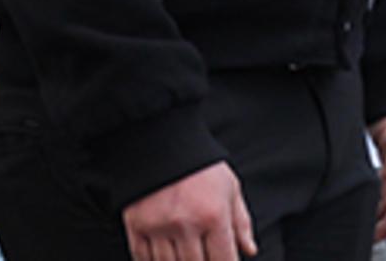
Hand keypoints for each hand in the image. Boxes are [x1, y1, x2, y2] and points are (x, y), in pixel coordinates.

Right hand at [122, 162, 256, 260]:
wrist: (159, 138)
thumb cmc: (199, 163)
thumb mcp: (229, 186)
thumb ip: (241, 222)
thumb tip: (249, 250)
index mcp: (213, 215)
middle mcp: (186, 224)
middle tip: (203, 255)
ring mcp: (159, 226)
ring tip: (185, 254)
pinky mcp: (136, 224)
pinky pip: (143, 258)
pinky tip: (162, 257)